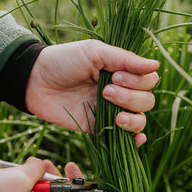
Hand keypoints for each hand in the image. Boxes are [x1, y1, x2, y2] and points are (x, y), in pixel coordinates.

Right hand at [0, 157, 84, 191]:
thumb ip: (37, 168)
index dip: (76, 181)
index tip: (70, 166)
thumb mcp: (20, 176)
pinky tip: (11, 179)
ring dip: (34, 180)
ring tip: (22, 169)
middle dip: (50, 175)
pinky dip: (22, 188)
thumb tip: (39, 166)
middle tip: (40, 163)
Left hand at [26, 39, 158, 146]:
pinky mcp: (97, 128)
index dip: (138, 81)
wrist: (36, 81)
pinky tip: (135, 138)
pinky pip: (121, 137)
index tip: (115, 76)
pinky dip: (133, 139)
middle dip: (130, 98)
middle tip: (105, 91)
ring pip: (138, 119)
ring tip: (112, 111)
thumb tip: (156, 65)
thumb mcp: (94, 52)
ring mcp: (108, 111)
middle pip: (146, 101)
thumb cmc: (63, 61)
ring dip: (132, 118)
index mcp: (120, 72)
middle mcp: (118, 92)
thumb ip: (124, 59)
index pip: (147, 81)